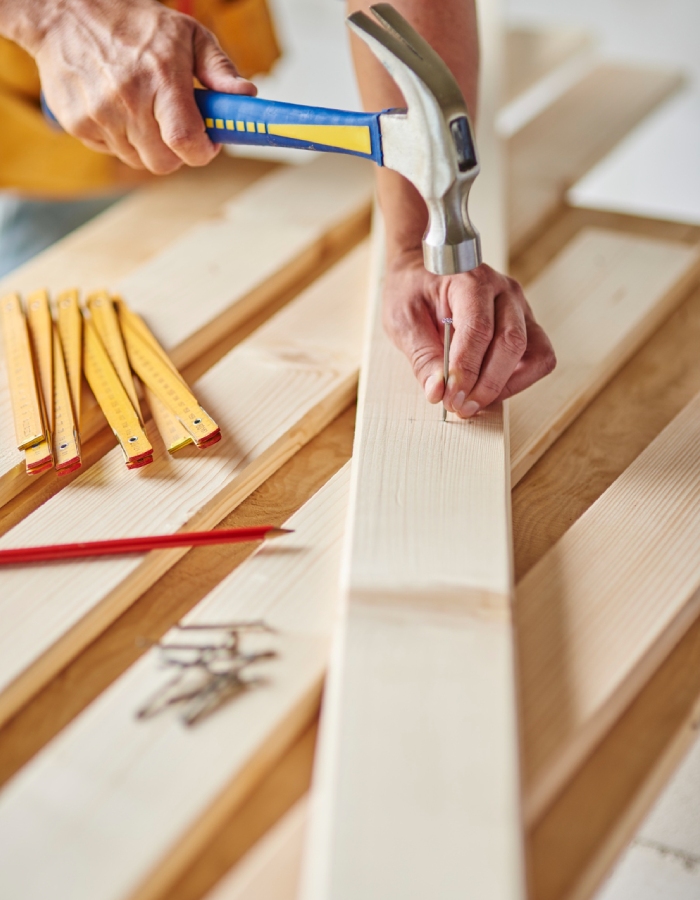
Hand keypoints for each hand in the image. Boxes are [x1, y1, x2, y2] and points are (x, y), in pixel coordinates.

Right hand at [11, 0, 255, 173]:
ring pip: (139, 160)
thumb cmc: (133, 24)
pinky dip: (120, 139)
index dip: (202, 152)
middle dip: (176, 151)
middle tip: (175, 126)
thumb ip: (219, 68)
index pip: (186, 142)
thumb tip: (247, 94)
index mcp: (161, 77)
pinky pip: (112, 152)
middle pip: (164, 162)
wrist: (63, 12)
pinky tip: (117, 108)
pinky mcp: (77, 124)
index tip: (207, 144)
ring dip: (148, 145)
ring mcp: (100, 114)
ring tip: (143, 110)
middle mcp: (128, 98)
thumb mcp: (185, 34)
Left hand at [383, 249, 555, 415]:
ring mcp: (519, 308)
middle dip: (486, 384)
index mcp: (471, 279)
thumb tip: (437, 392)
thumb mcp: (402, 320)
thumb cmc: (412, 289)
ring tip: (474, 402)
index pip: (479, 328)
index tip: (450, 398)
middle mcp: (504, 291)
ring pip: (533, 353)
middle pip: (512, 342)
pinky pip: (537, 359)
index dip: (466, 369)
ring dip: (506, 385)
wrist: (423, 269)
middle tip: (460, 407)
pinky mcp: (525, 326)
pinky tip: (487, 389)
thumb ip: (422, 356)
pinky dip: (517, 381)